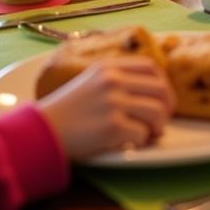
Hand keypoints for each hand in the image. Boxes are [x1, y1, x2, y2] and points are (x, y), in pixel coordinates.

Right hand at [38, 58, 174, 159]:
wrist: (42, 131)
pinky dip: (142, 141)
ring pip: (158, 112)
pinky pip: (143, 134)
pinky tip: (131, 142)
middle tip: (161, 121)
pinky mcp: (112, 126)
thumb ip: (117, 78)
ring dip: (158, 126)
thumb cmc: (68, 110)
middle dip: (167, 107)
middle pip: (161, 89)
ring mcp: (114, 102)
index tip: (162, 98)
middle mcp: (113, 80)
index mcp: (109, 67)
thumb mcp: (90, 81)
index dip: (163, 84)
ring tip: (150, 133)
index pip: (151, 67)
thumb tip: (152, 90)